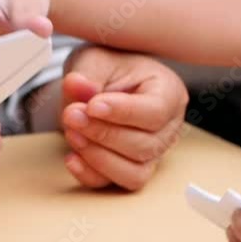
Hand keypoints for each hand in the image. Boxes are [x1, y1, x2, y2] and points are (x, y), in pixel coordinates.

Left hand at [60, 47, 187, 189]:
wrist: (98, 83)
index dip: (123, 113)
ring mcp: (152, 153)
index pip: (155, 112)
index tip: (92, 105)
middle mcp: (167, 128)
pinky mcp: (130, 170)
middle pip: (145, 145)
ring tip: (72, 133)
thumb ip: (88, 72)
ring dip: (98, 156)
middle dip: (103, 134)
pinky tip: (71, 157)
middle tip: (72, 115)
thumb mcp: (95, 57)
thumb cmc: (107, 68)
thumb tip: (77, 86)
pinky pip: (115, 184)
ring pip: (134, 173)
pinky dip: (91, 174)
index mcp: (169, 92)